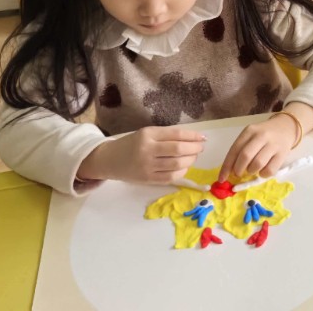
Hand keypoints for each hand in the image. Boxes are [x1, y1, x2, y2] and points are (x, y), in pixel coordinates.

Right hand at [78, 126, 205, 183]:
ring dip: (191, 160)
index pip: (177, 134)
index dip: (193, 136)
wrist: (109, 159)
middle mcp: (147, 150)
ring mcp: (147, 166)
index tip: (203, 137)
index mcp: (148, 134)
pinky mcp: (147, 179)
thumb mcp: (147, 133)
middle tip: (200, 147)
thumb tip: (194, 138)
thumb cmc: (132, 144)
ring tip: (193, 156)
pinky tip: (185, 167)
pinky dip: (182, 172)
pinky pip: (171, 177)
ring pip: (177, 164)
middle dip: (195, 148)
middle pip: (179, 150)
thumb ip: (167, 135)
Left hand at [218, 113, 297, 181]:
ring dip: (251, 171)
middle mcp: (261, 136)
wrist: (287, 127)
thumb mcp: (251, 136)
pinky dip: (263, 174)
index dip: (226, 166)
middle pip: (245, 156)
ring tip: (252, 169)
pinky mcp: (282, 154)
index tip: (221, 178)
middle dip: (238, 169)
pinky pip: (270, 170)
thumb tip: (229, 171)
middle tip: (238, 174)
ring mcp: (273, 144)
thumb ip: (240, 150)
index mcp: (250, 131)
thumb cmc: (264, 134)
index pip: (234, 150)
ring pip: (257, 164)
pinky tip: (262, 170)